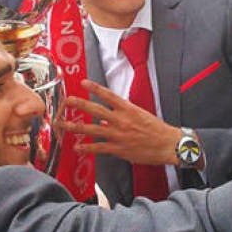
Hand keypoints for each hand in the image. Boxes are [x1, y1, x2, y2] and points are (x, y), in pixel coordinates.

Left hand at [60, 80, 181, 165]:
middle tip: (68, 100)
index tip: (83, 83)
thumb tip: (104, 120)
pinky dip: (87, 148)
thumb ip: (122, 116)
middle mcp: (121, 120)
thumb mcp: (140, 116)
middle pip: (96, 110)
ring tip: (63, 125)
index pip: (109, 95)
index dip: (95, 88)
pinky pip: (99, 148)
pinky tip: (77, 148)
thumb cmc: (156, 130)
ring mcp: (119, 135)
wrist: (168, 145)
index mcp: (128, 109)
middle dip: (80, 104)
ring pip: (93, 129)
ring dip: (76, 127)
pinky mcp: (119, 149)